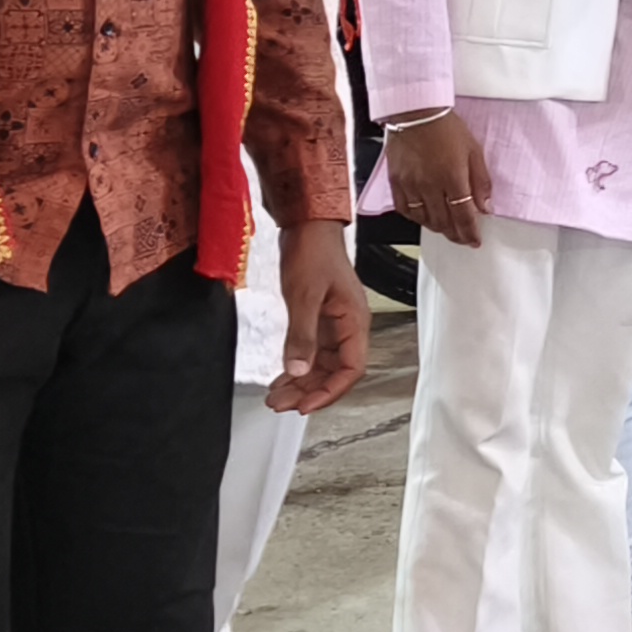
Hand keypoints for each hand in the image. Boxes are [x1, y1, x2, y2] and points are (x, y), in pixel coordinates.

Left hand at [268, 222, 368, 414]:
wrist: (307, 225)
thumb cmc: (313, 252)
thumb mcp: (304, 296)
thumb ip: (302, 336)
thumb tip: (297, 371)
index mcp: (354, 322)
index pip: (351, 370)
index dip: (330, 392)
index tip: (305, 406)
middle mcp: (348, 327)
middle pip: (335, 372)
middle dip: (309, 392)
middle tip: (281, 404)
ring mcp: (333, 324)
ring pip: (321, 365)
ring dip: (301, 383)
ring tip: (276, 397)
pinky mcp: (318, 318)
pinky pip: (311, 352)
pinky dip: (296, 367)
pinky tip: (281, 377)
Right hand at [384, 110, 492, 246]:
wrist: (416, 112)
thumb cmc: (446, 127)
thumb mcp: (474, 151)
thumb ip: (481, 181)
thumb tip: (485, 206)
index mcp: (452, 177)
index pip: (463, 216)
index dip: (469, 233)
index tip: (474, 240)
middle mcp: (430, 185)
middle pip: (443, 222)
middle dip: (455, 235)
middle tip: (463, 238)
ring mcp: (410, 185)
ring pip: (423, 219)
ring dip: (437, 228)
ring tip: (446, 228)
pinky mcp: (396, 181)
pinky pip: (404, 209)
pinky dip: (416, 217)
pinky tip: (424, 216)